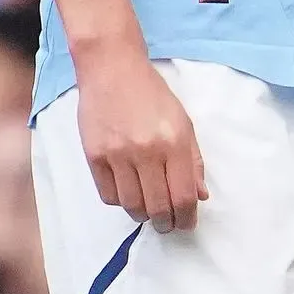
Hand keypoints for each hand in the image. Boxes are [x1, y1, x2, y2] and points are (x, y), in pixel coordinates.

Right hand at [75, 47, 207, 232]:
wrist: (113, 70)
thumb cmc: (152, 94)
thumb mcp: (183, 121)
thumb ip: (193, 160)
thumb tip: (199, 195)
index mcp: (174, 142)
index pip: (184, 195)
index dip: (187, 217)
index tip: (187, 223)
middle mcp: (147, 151)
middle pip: (158, 207)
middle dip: (166, 222)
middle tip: (168, 224)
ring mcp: (117, 155)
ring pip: (132, 205)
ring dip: (143, 214)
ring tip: (149, 209)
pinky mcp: (94, 156)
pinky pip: (109, 195)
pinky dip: (120, 201)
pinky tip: (128, 192)